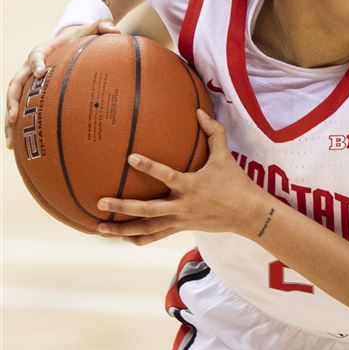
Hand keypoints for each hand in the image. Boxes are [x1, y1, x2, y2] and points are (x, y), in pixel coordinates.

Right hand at [5, 20, 119, 148]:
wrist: (63, 44)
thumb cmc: (76, 40)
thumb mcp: (87, 32)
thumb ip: (100, 29)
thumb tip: (116, 29)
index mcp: (42, 51)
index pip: (36, 55)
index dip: (37, 62)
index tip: (41, 71)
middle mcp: (29, 68)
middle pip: (15, 83)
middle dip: (12, 101)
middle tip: (14, 116)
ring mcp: (26, 81)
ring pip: (12, 100)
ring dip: (9, 120)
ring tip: (10, 141)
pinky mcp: (27, 93)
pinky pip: (19, 110)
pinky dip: (15, 128)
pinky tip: (15, 147)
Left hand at [95, 110, 270, 245]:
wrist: (247, 213)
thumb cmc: (236, 182)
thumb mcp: (226, 156)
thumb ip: (213, 133)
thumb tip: (198, 111)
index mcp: (191, 185)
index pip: (167, 175)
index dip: (148, 167)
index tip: (130, 158)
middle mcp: (182, 205)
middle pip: (147, 209)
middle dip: (122, 206)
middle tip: (100, 202)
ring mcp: (180, 219)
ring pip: (146, 228)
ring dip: (122, 229)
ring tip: (100, 228)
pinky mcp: (181, 229)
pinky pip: (155, 236)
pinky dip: (138, 239)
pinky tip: (123, 238)